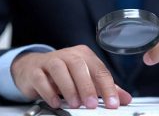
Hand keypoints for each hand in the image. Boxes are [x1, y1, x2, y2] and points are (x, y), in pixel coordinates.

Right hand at [11, 45, 131, 108]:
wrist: (34, 67)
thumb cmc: (65, 72)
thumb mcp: (86, 79)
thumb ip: (104, 88)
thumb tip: (124, 98)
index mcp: (84, 55)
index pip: (99, 70)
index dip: (108, 87)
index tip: (113, 103)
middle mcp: (68, 55)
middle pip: (79, 66)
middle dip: (87, 87)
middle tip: (92, 105)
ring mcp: (50, 60)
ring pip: (60, 69)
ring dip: (68, 88)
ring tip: (74, 104)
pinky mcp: (35, 70)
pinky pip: (41, 78)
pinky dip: (48, 91)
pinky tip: (55, 102)